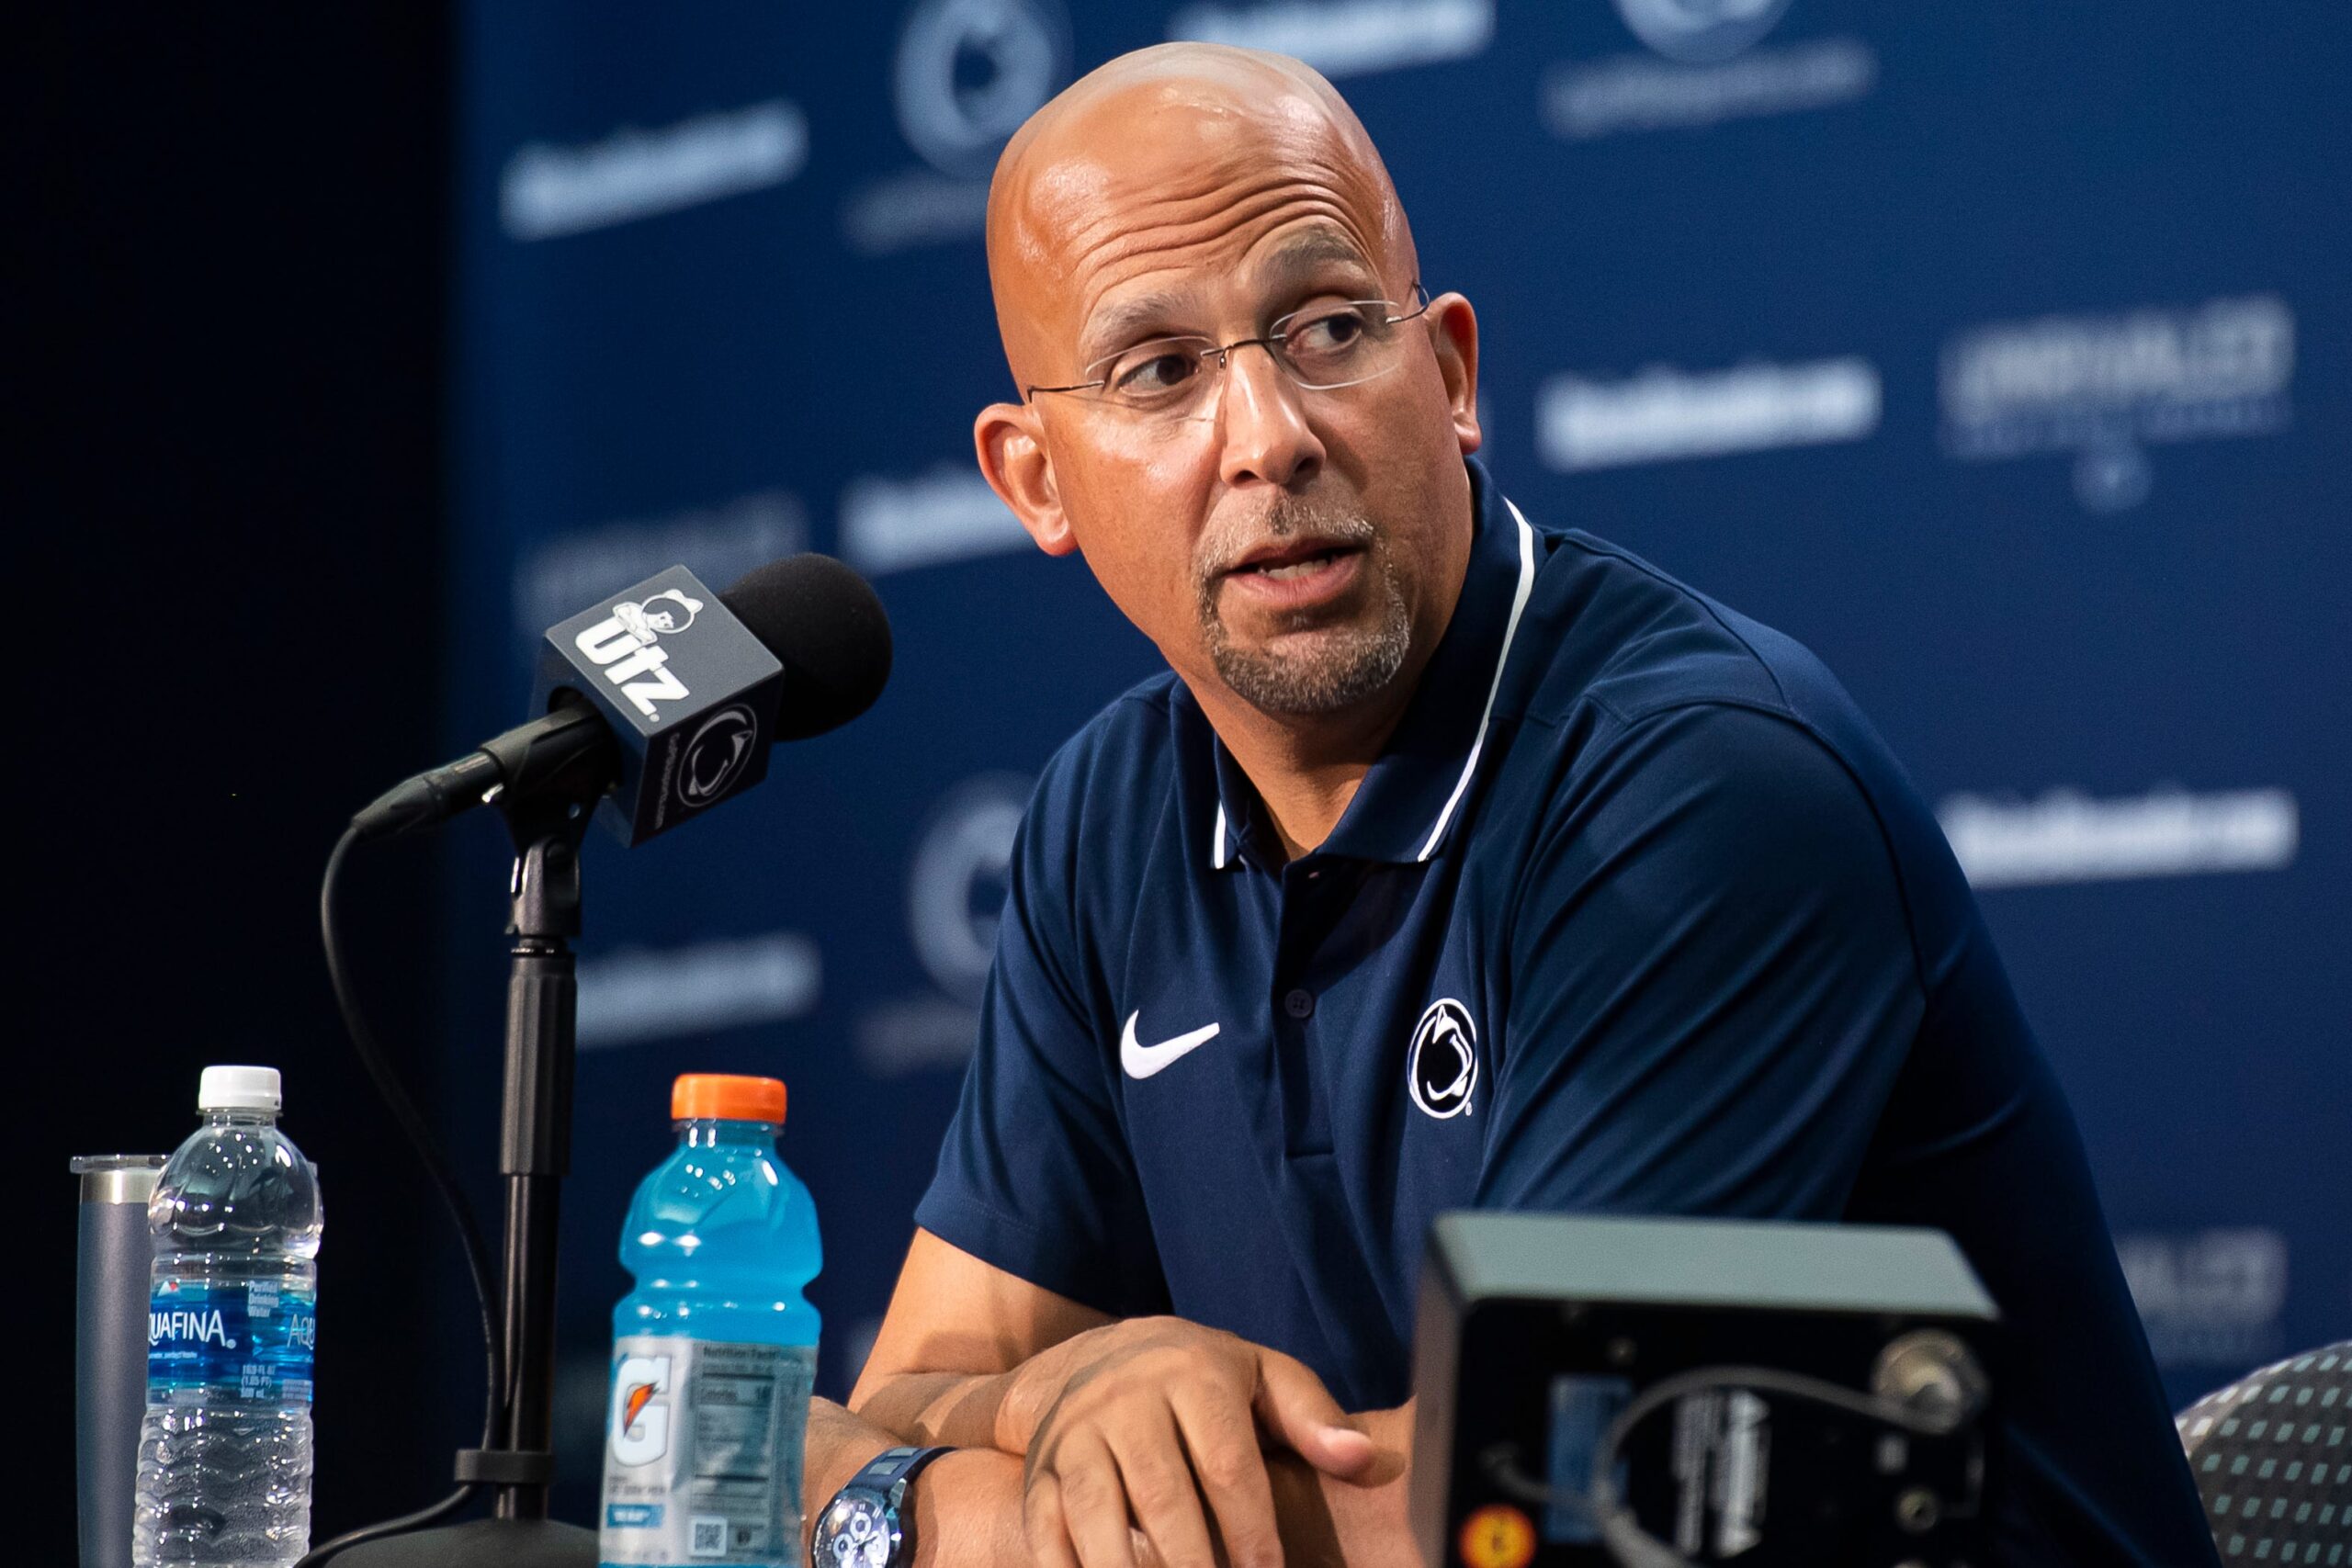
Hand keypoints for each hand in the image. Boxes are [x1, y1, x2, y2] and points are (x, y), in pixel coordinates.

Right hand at [1007, 1317, 1378, 1567]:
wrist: (1099, 1358)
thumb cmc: (1205, 1382)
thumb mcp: (1263, 1379)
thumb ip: (1313, 1419)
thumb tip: (1362, 1461)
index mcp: (1192, 1376)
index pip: (1226, 1461)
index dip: (1250, 1528)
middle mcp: (1125, 1400)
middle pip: (1161, 1494)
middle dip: (1192, 1564)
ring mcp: (1075, 1436)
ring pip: (1096, 1512)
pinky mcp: (1039, 1472)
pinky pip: (1046, 1529)